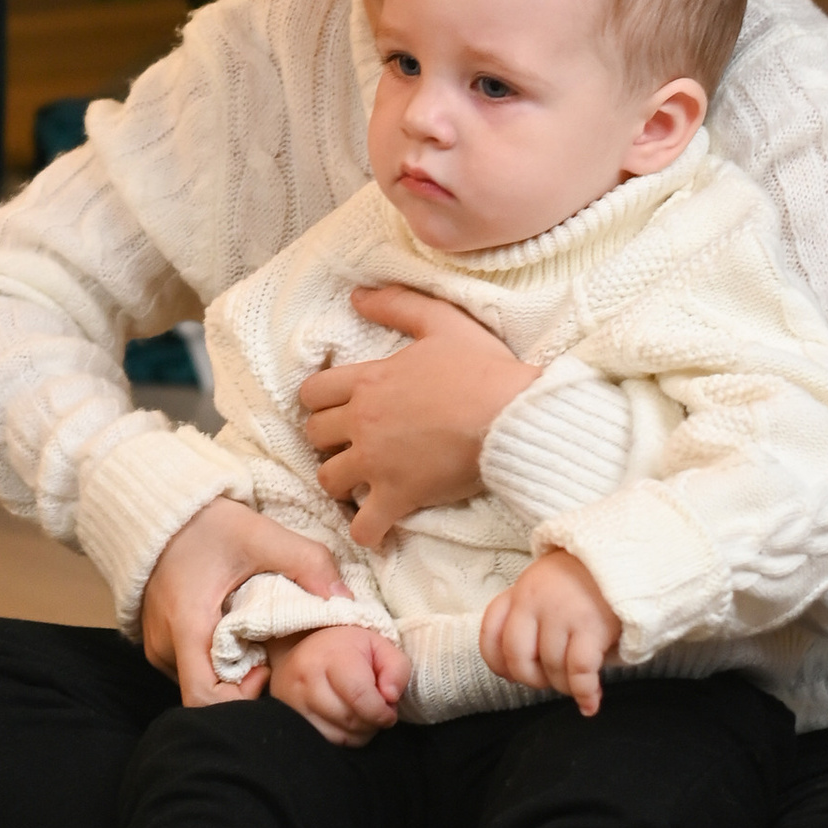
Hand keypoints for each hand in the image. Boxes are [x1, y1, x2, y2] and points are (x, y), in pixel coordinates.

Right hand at [139, 497, 348, 707]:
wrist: (162, 511)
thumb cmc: (206, 523)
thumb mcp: (261, 534)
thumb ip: (307, 563)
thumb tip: (344, 600)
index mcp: (186, 627)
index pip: (203, 698)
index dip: (241, 699)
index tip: (265, 669)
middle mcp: (164, 645)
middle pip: (206, 695)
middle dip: (244, 686)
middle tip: (270, 652)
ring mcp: (158, 646)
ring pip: (200, 682)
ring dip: (232, 674)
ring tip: (255, 639)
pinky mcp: (160, 642)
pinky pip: (191, 668)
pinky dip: (218, 662)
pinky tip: (236, 634)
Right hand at [268, 623, 407, 747]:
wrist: (302, 646)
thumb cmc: (347, 648)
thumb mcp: (379, 646)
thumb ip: (396, 669)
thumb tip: (390, 698)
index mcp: (331, 657)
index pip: (360, 697)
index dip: (381, 712)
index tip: (389, 711)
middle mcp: (306, 679)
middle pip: (350, 720)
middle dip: (372, 722)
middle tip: (376, 710)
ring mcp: (293, 700)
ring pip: (338, 736)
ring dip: (359, 732)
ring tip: (362, 714)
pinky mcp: (288, 716)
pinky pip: (325, 741)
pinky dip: (343, 737)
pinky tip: (346, 721)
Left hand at [297, 287, 537, 545]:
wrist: (514, 415)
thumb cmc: (483, 369)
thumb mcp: (441, 322)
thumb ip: (397, 304)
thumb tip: (356, 296)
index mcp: (369, 380)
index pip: (313, 392)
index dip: (319, 401)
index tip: (336, 409)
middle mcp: (363, 421)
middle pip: (314, 435)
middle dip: (327, 440)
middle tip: (349, 444)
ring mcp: (377, 462)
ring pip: (329, 479)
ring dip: (340, 482)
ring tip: (360, 483)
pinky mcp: (399, 496)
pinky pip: (364, 526)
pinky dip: (366, 531)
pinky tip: (377, 527)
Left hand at [479, 549, 622, 715]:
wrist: (622, 556)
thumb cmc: (581, 580)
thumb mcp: (543, 586)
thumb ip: (525, 616)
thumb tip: (513, 669)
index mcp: (519, 592)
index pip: (490, 632)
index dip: (497, 662)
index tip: (510, 675)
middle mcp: (534, 602)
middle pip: (517, 657)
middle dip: (531, 679)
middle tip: (547, 681)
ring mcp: (562, 614)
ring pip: (551, 667)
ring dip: (563, 686)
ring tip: (575, 685)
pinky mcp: (592, 626)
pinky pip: (579, 671)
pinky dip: (584, 693)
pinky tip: (589, 703)